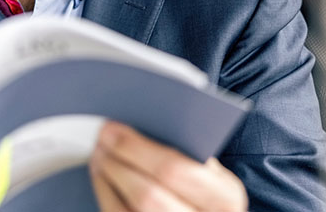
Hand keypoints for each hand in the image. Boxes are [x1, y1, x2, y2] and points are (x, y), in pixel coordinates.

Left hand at [90, 121, 246, 211]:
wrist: (198, 210)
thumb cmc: (207, 188)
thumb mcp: (213, 172)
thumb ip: (190, 150)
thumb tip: (140, 122)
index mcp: (225, 198)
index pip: (176, 172)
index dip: (137, 148)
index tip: (114, 127)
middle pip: (149, 196)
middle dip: (120, 162)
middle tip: (103, 137)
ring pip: (129, 211)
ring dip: (108, 177)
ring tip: (100, 152)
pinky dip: (105, 194)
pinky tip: (102, 175)